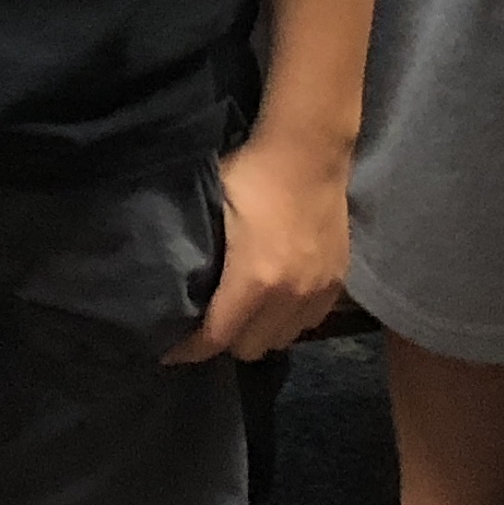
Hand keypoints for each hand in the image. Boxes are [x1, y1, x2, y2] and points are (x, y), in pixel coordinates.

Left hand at [170, 130, 350, 360]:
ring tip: (238, 313)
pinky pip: (308, 323)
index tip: (167, 350)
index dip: (189, 349)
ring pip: (282, 339)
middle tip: (203, 323)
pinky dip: (287, 320)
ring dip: (258, 333)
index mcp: (255, 280)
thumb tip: (166, 277)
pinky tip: (272, 300)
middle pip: (251, 348)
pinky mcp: (337, 283)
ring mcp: (318, 292)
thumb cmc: (250, 175)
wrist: (309, 154)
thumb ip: (195, 252)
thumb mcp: (208, 209)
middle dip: (223, 342)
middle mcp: (290, 296)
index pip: (218, 337)